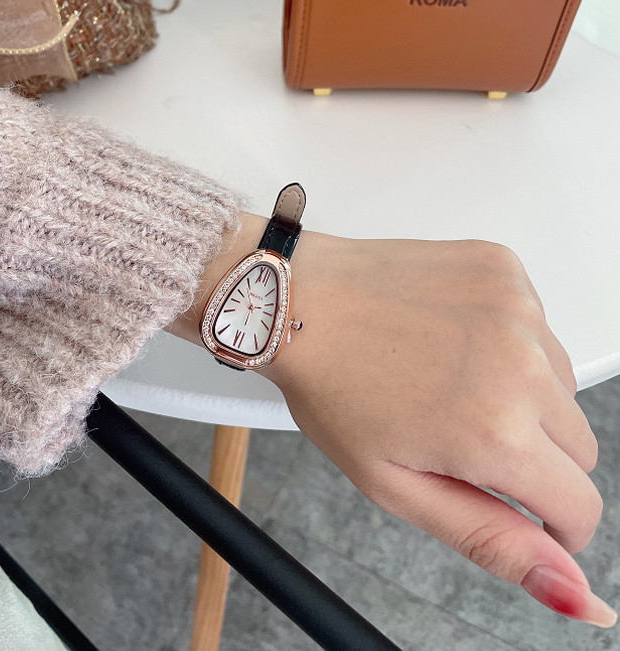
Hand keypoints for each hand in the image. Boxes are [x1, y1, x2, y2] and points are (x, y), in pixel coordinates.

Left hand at [170, 212, 615, 626]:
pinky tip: (453, 342)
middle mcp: (520, 364)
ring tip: (449, 384)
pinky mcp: (506, 270)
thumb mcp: (397, 484)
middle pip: (579, 445)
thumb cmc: (330, 389)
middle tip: (460, 438)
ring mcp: (517, 308)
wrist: (299, 303)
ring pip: (560, 385)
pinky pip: (537, 327)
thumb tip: (570, 589)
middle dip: (532, 457)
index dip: (554, 523)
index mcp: (494, 431)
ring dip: (522, 397)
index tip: (526, 513)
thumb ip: (488, 537)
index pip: (580, 504)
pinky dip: (509, 344)